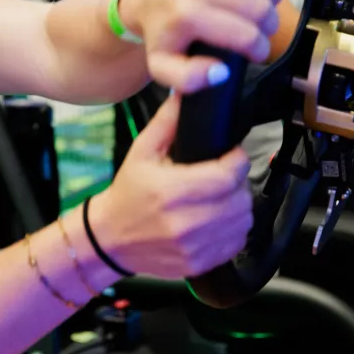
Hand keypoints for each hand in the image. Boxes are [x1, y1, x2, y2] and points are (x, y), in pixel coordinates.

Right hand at [88, 96, 252, 278]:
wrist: (111, 238)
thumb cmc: (128, 192)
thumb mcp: (142, 150)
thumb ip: (169, 121)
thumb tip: (186, 90)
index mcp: (171, 190)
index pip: (228, 175)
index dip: (235, 159)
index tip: (230, 155)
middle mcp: (184, 221)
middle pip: (240, 198)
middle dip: (237, 182)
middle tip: (223, 175)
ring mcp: (193, 246)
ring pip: (242, 221)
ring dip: (238, 205)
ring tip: (220, 196)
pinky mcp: (199, 263)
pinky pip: (236, 242)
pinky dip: (234, 228)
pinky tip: (217, 218)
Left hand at [120, 0, 283, 92]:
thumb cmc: (164, 30)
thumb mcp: (165, 67)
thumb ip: (189, 79)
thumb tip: (219, 71)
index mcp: (186, 14)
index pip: (245, 33)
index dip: (259, 47)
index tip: (258, 51)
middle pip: (259, 4)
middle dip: (268, 22)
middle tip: (263, 28)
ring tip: (265, 3)